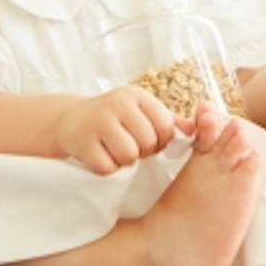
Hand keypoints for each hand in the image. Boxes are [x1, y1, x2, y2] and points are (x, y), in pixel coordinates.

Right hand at [57, 86, 187, 174]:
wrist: (71, 120)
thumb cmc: (114, 120)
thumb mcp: (140, 112)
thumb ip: (169, 121)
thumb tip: (194, 130)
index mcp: (137, 95)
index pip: (165, 126)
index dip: (161, 142)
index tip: (149, 142)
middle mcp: (117, 102)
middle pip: (148, 142)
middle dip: (143, 152)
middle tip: (130, 148)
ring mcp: (98, 120)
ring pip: (129, 155)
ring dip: (124, 162)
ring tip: (116, 152)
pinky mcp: (82, 140)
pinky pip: (107, 167)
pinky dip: (106, 169)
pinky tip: (101, 156)